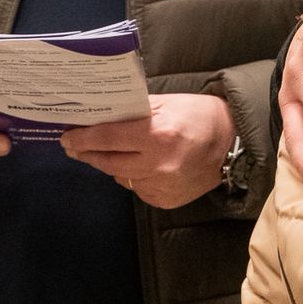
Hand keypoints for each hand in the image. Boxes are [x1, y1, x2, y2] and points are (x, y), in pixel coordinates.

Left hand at [61, 94, 235, 209]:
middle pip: (106, 161)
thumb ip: (135, 111)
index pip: (106, 137)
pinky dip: (135, 177)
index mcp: (158, 134)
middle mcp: (158, 163)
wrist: (235, 144)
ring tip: (116, 153)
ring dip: (113, 164)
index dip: (82, 138)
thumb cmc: (201, 116)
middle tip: (76, 147)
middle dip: (88, 153)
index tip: (67, 137)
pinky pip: (138, 188)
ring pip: (120, 176)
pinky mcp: (166, 199)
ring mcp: (162, 185)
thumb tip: (100, 116)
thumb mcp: (168, 103)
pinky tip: (145, 166)